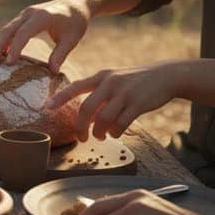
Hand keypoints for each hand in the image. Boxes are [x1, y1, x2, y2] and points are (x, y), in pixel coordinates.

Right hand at [0, 0, 91, 72]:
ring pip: (6, 30)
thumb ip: (60, 55)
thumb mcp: (71, 39)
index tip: (9, 63)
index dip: (15, 47)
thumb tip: (52, 72)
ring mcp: (24, 14)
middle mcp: (30, 13)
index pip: (24, 33)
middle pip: (8, 30)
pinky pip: (9, 30)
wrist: (75, 3)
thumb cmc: (75, 22)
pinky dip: (3, 42)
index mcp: (42, 17)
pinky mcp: (23, 18)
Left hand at [47, 64, 179, 140]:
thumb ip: (98, 91)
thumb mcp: (114, 78)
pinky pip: (121, 123)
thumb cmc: (135, 81)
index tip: (47, 107)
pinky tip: (115, 133)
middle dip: (80, 127)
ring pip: (103, 119)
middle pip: (86, 109)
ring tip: (100, 136)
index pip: (75, 87)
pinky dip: (115, 132)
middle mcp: (110, 83)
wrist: (167, 75)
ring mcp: (124, 93)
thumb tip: (83, 113)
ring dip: (99, 132)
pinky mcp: (138, 104)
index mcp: (101, 76)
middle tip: (81, 138)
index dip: (60, 98)